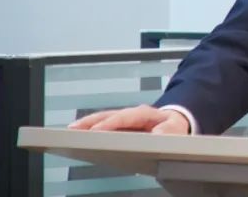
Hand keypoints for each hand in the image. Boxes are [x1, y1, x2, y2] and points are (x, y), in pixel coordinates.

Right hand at [67, 105, 188, 134]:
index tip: (97, 130)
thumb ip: (169, 131)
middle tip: (74, 129)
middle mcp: (132, 114)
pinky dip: (89, 128)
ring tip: (70, 130)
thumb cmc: (173, 127)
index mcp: (145, 113)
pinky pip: (102, 124)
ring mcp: (124, 119)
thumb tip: (158, 135)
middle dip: (91, 122)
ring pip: (102, 118)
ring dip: (86, 124)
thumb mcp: (176, 128)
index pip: (125, 117)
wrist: (174, 124)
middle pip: (109, 115)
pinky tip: (78, 134)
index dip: (111, 123)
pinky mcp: (119, 126)